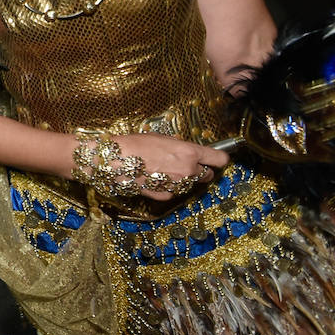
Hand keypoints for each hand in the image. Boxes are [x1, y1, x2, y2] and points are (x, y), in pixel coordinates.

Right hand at [100, 134, 227, 201]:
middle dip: (201, 171)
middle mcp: (188, 171)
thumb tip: (186, 151)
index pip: (219, 159)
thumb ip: (180, 146)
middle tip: (187, 165)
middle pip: (208, 175)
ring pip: (190, 184)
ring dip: (183, 179)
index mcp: (190, 152)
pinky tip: (154, 178)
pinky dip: (168, 186)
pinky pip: (173, 191)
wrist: (115, 161)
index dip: (220, 159)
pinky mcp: (166, 196)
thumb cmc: (135, 145)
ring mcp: (178, 185)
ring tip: (164, 170)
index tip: (217, 159)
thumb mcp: (162, 138)